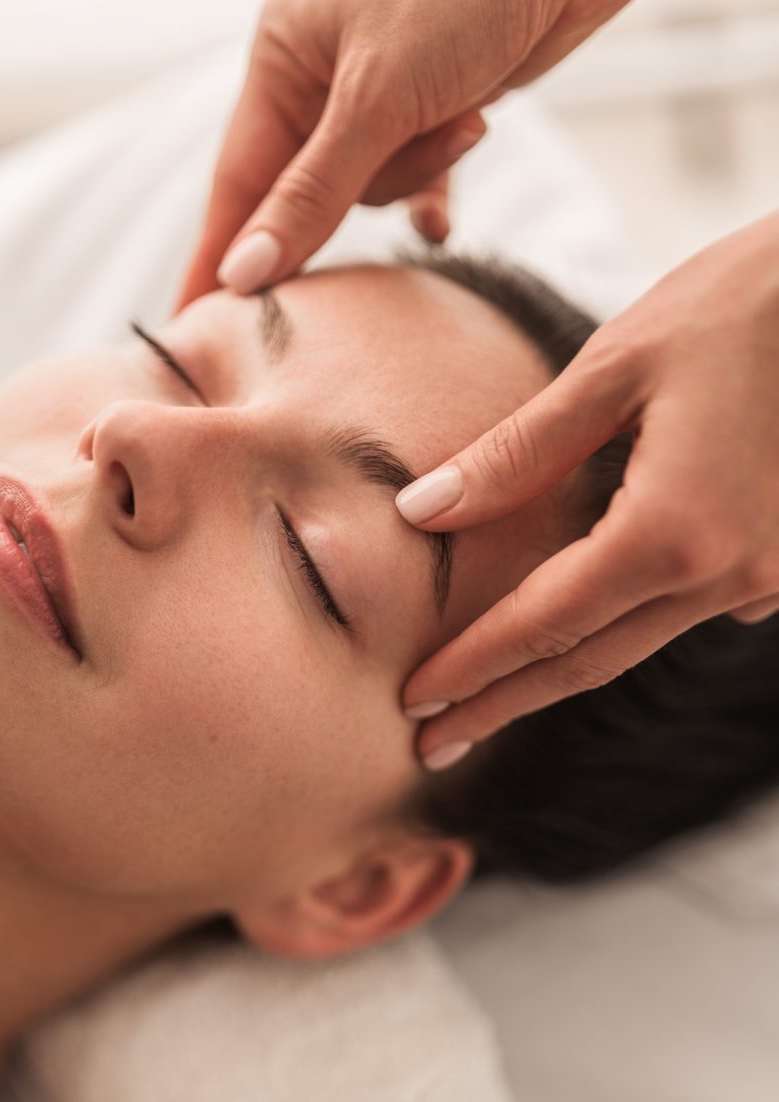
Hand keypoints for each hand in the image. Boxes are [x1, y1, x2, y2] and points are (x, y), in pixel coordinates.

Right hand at [172, 0, 628, 311]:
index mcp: (282, 61)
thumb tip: (245, 273)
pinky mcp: (435, 106)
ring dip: (418, 173)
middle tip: (378, 207)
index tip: (192, 328)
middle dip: (351, 203)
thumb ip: (312, 194)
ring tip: (465, 119)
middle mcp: (319, 78)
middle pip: (307, 197)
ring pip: (370, 191)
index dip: (217, 261)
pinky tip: (446, 217)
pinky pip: (416, 180)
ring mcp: (379, 95)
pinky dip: (433, 191)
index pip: (236, 185)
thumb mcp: (378, 97)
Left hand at [394, 211, 778, 769]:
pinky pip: (685, 611)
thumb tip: (421, 512)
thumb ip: (517, 452)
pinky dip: (621, 626)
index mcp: (674, 531)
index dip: (472, 668)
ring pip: (637, 642)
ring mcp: (766, 577)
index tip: (413, 705)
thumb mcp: (615, 364)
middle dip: (501, 704)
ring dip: (556, 674)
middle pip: (588, 661)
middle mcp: (727, 575)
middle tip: (430, 744)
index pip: (545, 623)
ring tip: (485, 699)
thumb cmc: (747, 302)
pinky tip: (578, 632)